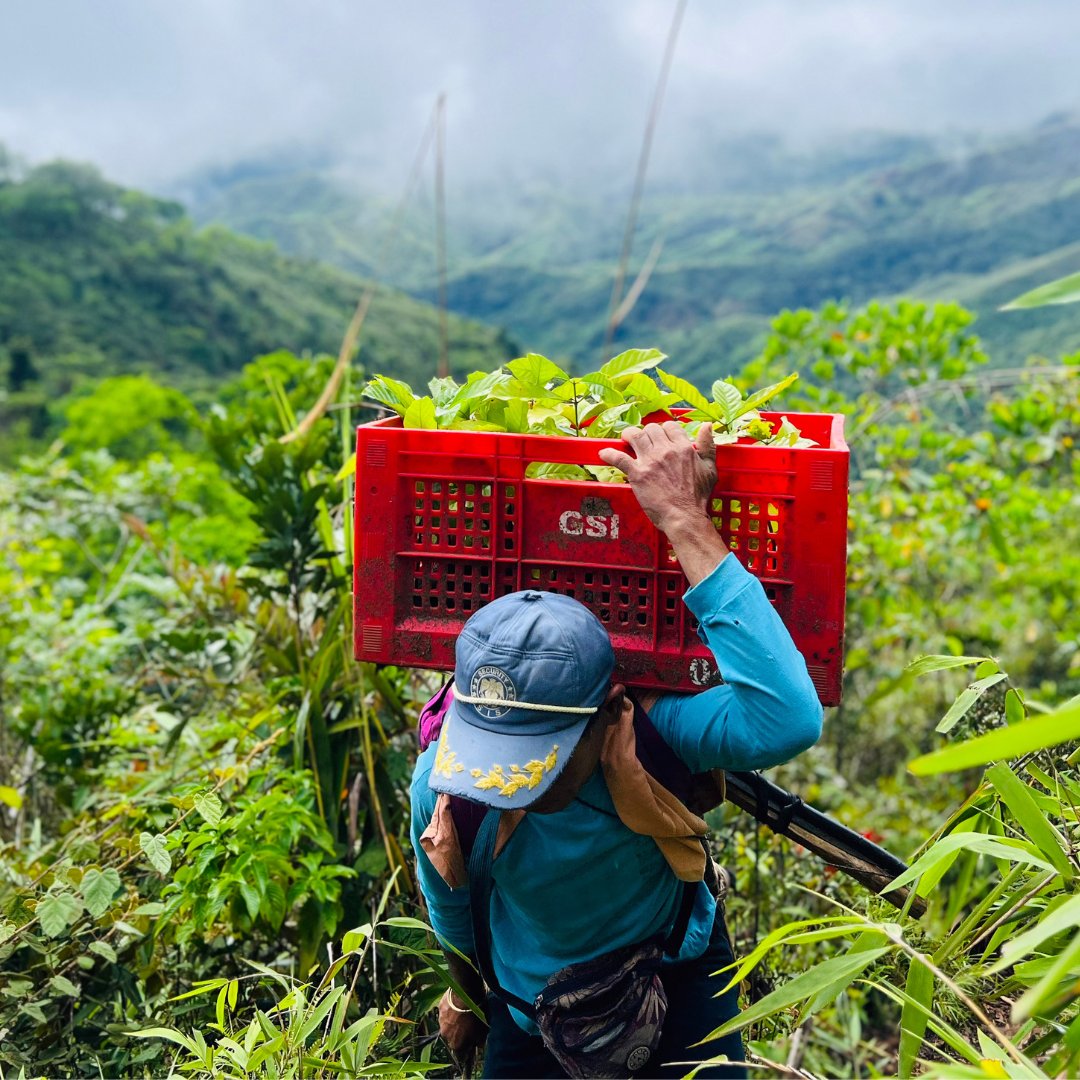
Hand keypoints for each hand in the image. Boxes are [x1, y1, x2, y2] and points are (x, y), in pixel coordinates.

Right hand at [439, 989, 486, 1073]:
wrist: (468, 992)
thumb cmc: (476, 1014)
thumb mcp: (483, 1030)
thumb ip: (479, 1041)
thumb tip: (479, 1045)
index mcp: (456, 1044)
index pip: (460, 1054)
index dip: (466, 1048)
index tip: (470, 1043)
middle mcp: (445, 1035)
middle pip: (452, 1039)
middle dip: (459, 1034)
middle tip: (467, 1026)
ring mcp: (441, 1021)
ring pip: (448, 1025)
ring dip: (454, 1022)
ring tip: (463, 1013)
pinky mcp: (440, 1008)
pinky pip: (445, 1013)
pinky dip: (451, 1011)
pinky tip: (458, 1005)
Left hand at [598, 420, 717, 533]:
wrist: (685, 516)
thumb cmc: (698, 496)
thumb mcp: (710, 469)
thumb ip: (708, 446)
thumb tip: (707, 426)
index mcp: (683, 448)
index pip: (670, 426)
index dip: (664, 429)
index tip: (661, 436)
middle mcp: (666, 450)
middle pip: (651, 429)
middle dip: (646, 433)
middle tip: (644, 441)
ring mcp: (650, 461)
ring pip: (635, 436)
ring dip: (628, 435)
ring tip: (626, 439)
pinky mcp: (637, 474)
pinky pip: (619, 458)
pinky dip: (609, 454)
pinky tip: (603, 454)